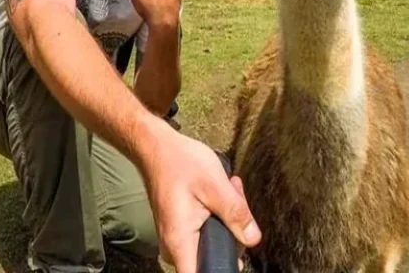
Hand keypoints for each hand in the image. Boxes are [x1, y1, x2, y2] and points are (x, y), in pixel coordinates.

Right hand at [140, 124, 260, 272]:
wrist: (156, 146)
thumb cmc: (179, 162)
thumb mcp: (214, 185)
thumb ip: (235, 213)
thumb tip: (253, 239)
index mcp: (180, 240)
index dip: (220, 268)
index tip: (234, 251)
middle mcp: (174, 246)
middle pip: (212, 258)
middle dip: (233, 232)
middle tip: (237, 199)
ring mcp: (176, 238)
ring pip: (211, 242)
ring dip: (227, 219)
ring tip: (229, 189)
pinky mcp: (179, 228)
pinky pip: (203, 231)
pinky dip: (217, 213)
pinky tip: (221, 191)